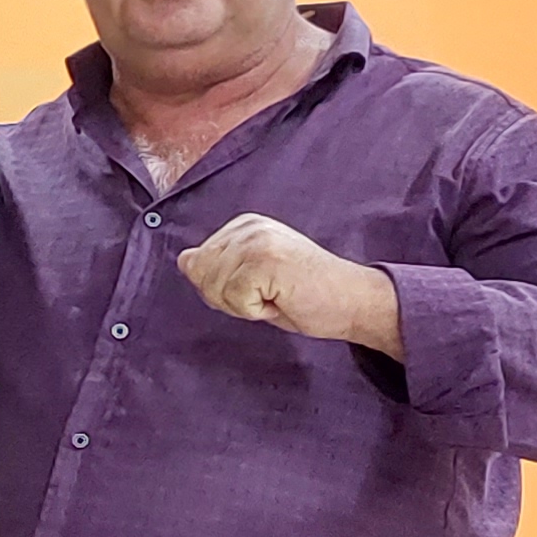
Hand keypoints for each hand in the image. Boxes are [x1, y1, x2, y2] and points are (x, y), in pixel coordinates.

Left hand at [175, 215, 401, 355]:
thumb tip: (184, 259)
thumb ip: (219, 267)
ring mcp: (256, 240)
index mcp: (243, 225)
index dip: (223, 290)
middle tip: (270, 294)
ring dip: (243, 306)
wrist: (352, 300)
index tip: (261, 287)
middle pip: (200, 276)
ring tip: (277, 296)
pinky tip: (281, 300)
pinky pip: (233, 300)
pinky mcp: (264, 260)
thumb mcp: (252, 278)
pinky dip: (254, 311)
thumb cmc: (307, 294)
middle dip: (229, 298)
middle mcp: (247, 226)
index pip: (197, 263)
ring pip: (214, 289)